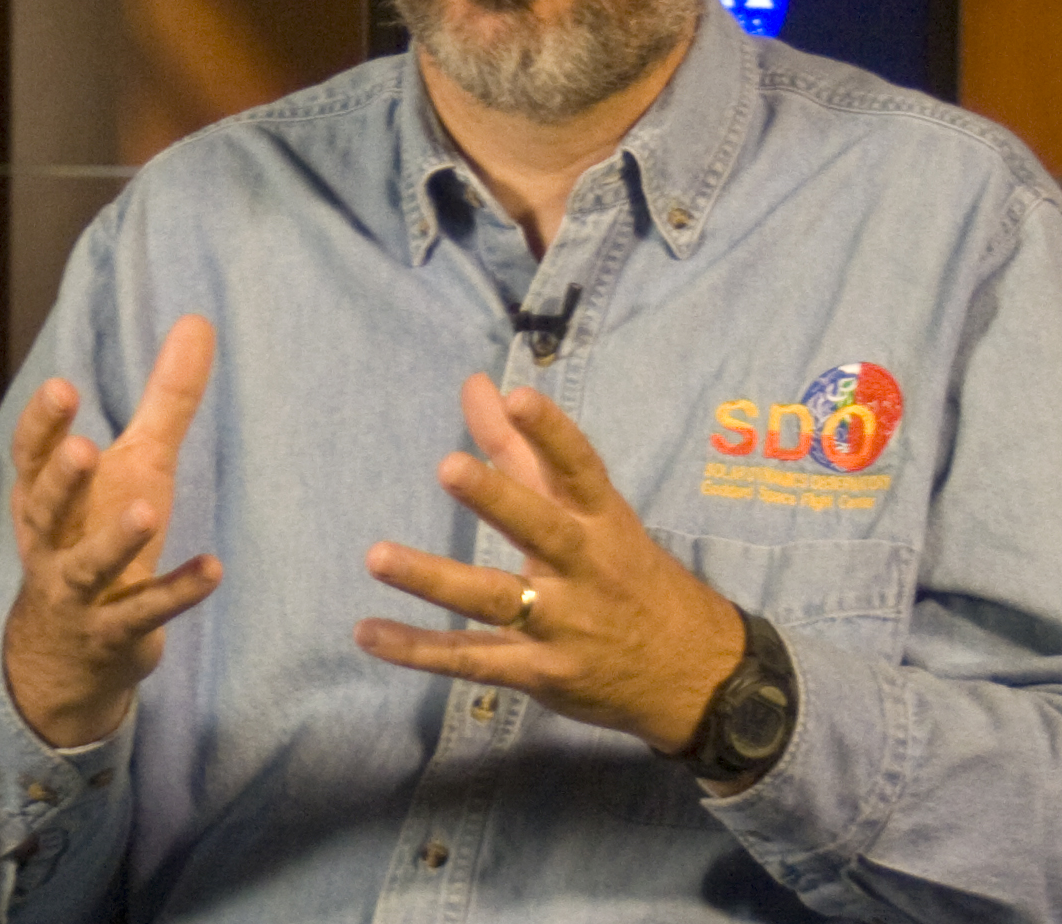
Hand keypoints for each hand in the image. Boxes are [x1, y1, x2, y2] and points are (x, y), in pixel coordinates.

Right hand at [2, 315, 222, 747]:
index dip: (42, 426)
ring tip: (147, 510)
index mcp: (47, 498)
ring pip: (88, 567)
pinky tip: (212, 569)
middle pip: (48, 509)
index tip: (62, 387)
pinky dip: (176, 592)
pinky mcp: (116, 631)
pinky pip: (144, 612)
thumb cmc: (98, 536)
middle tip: (82, 446)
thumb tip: (200, 323)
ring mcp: (80, 593)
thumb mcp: (134, 466)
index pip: (32, 457)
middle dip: (63, 479)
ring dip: (114, 541)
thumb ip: (164, 400)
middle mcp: (53, 543)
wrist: (69, 652)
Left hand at [354, 375, 743, 754]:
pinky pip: (471, 661)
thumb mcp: (589, 511)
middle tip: (449, 466)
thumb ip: (524, 447)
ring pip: (495, 600)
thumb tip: (479, 385)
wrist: (694, 676)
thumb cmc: (626, 573)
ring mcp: (562, 626)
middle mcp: (585, 570)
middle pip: (542, 530)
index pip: (580, 470)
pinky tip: (368, 632)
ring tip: (376, 557)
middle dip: (499, 499)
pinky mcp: (538, 672)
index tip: (520, 396)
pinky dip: (418, 650)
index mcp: (603, 522)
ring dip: (435, 580)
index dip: (553, 433)